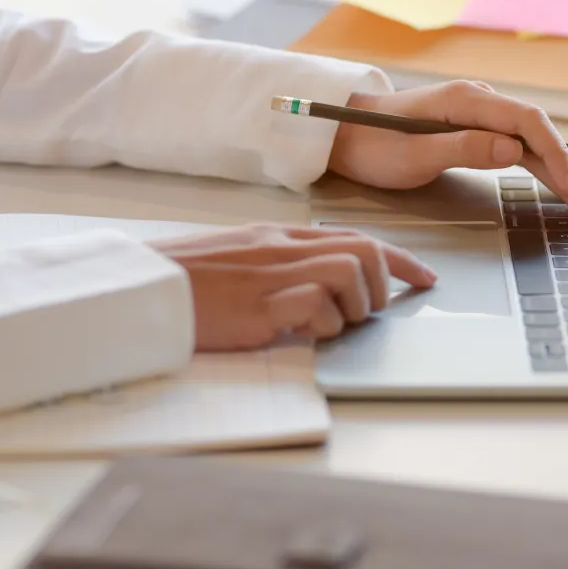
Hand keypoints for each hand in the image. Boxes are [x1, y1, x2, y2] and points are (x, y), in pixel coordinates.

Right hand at [150, 223, 435, 350]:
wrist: (142, 288)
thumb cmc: (184, 281)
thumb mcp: (239, 260)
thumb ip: (279, 264)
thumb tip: (320, 287)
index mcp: (278, 235)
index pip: (355, 237)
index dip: (398, 258)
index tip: (425, 278)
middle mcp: (281, 248)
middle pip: (364, 251)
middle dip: (383, 283)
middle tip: (368, 312)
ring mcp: (272, 274)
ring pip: (349, 273)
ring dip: (352, 307)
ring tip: (328, 325)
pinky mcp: (260, 305)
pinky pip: (316, 306)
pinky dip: (321, 325)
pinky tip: (299, 333)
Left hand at [325, 82, 567, 227]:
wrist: (345, 134)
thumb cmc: (372, 144)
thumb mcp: (413, 153)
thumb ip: (464, 148)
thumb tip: (513, 149)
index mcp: (470, 101)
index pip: (529, 124)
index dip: (556, 156)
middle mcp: (484, 104)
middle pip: (544, 138)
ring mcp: (485, 119)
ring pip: (540, 149)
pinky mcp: (482, 134)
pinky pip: (526, 154)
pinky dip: (551, 174)